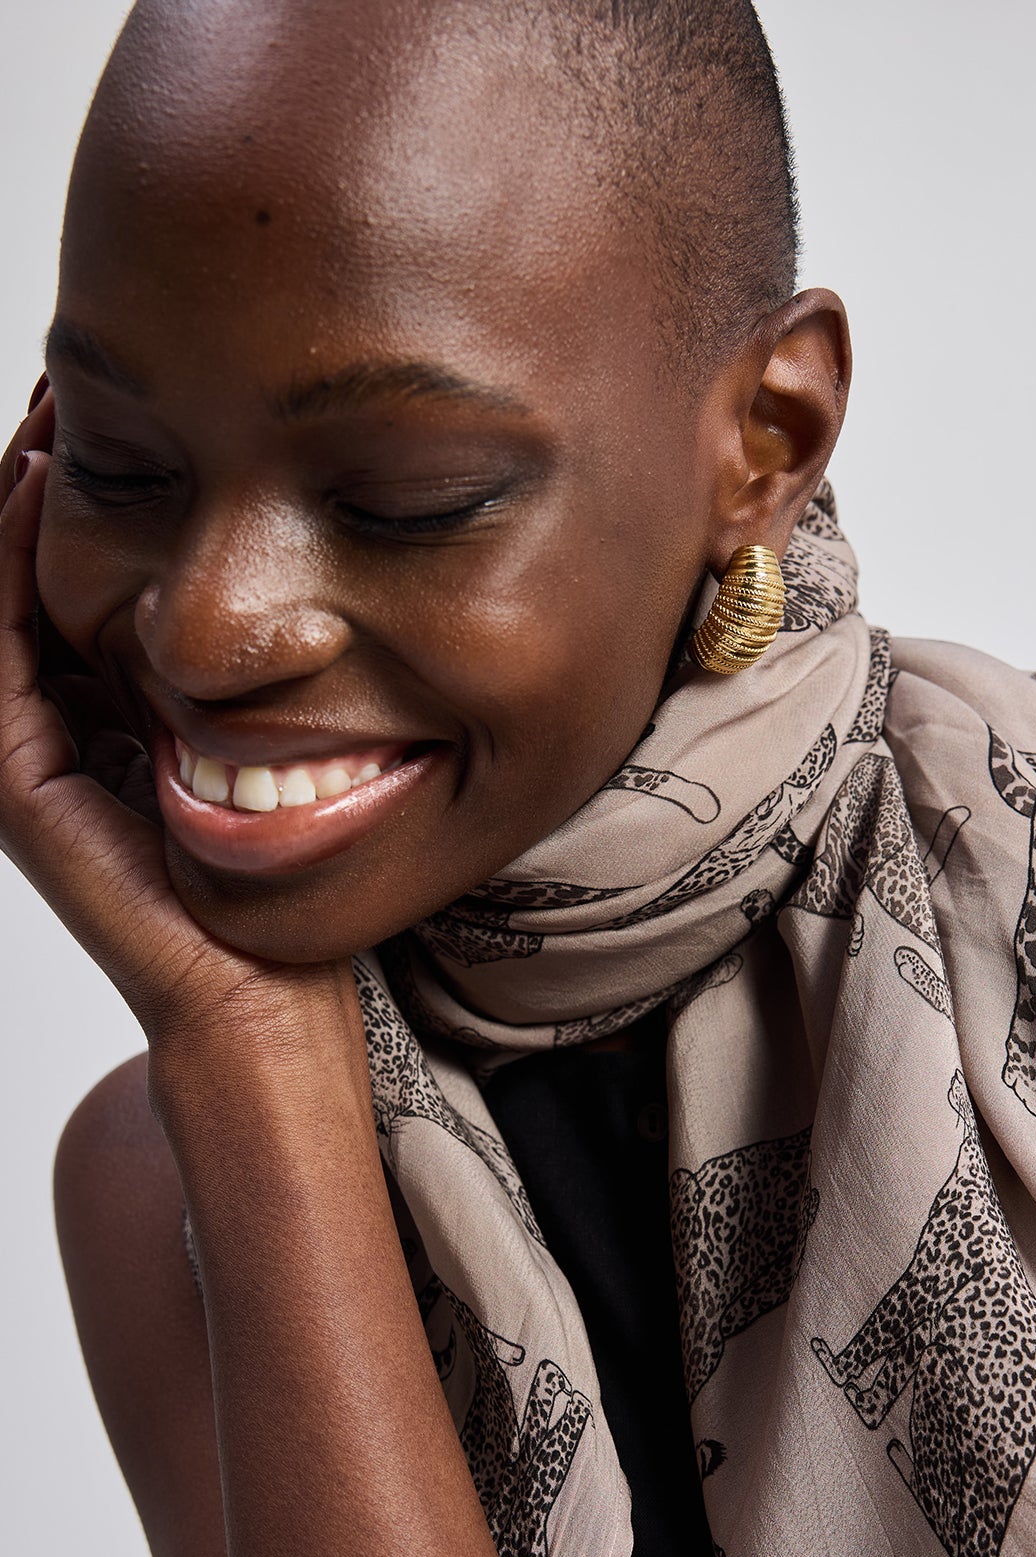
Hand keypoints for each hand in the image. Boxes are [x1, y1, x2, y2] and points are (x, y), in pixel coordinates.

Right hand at [0, 402, 355, 1062]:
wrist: (265, 1001)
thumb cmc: (291, 894)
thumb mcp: (278, 750)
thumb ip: (256, 681)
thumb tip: (305, 591)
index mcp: (106, 715)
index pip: (73, 577)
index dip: (81, 492)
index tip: (118, 403)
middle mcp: (54, 727)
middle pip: (20, 572)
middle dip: (37, 473)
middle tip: (63, 376)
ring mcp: (26, 754)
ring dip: (9, 495)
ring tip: (45, 404)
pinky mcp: (18, 782)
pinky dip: (3, 561)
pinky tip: (35, 485)